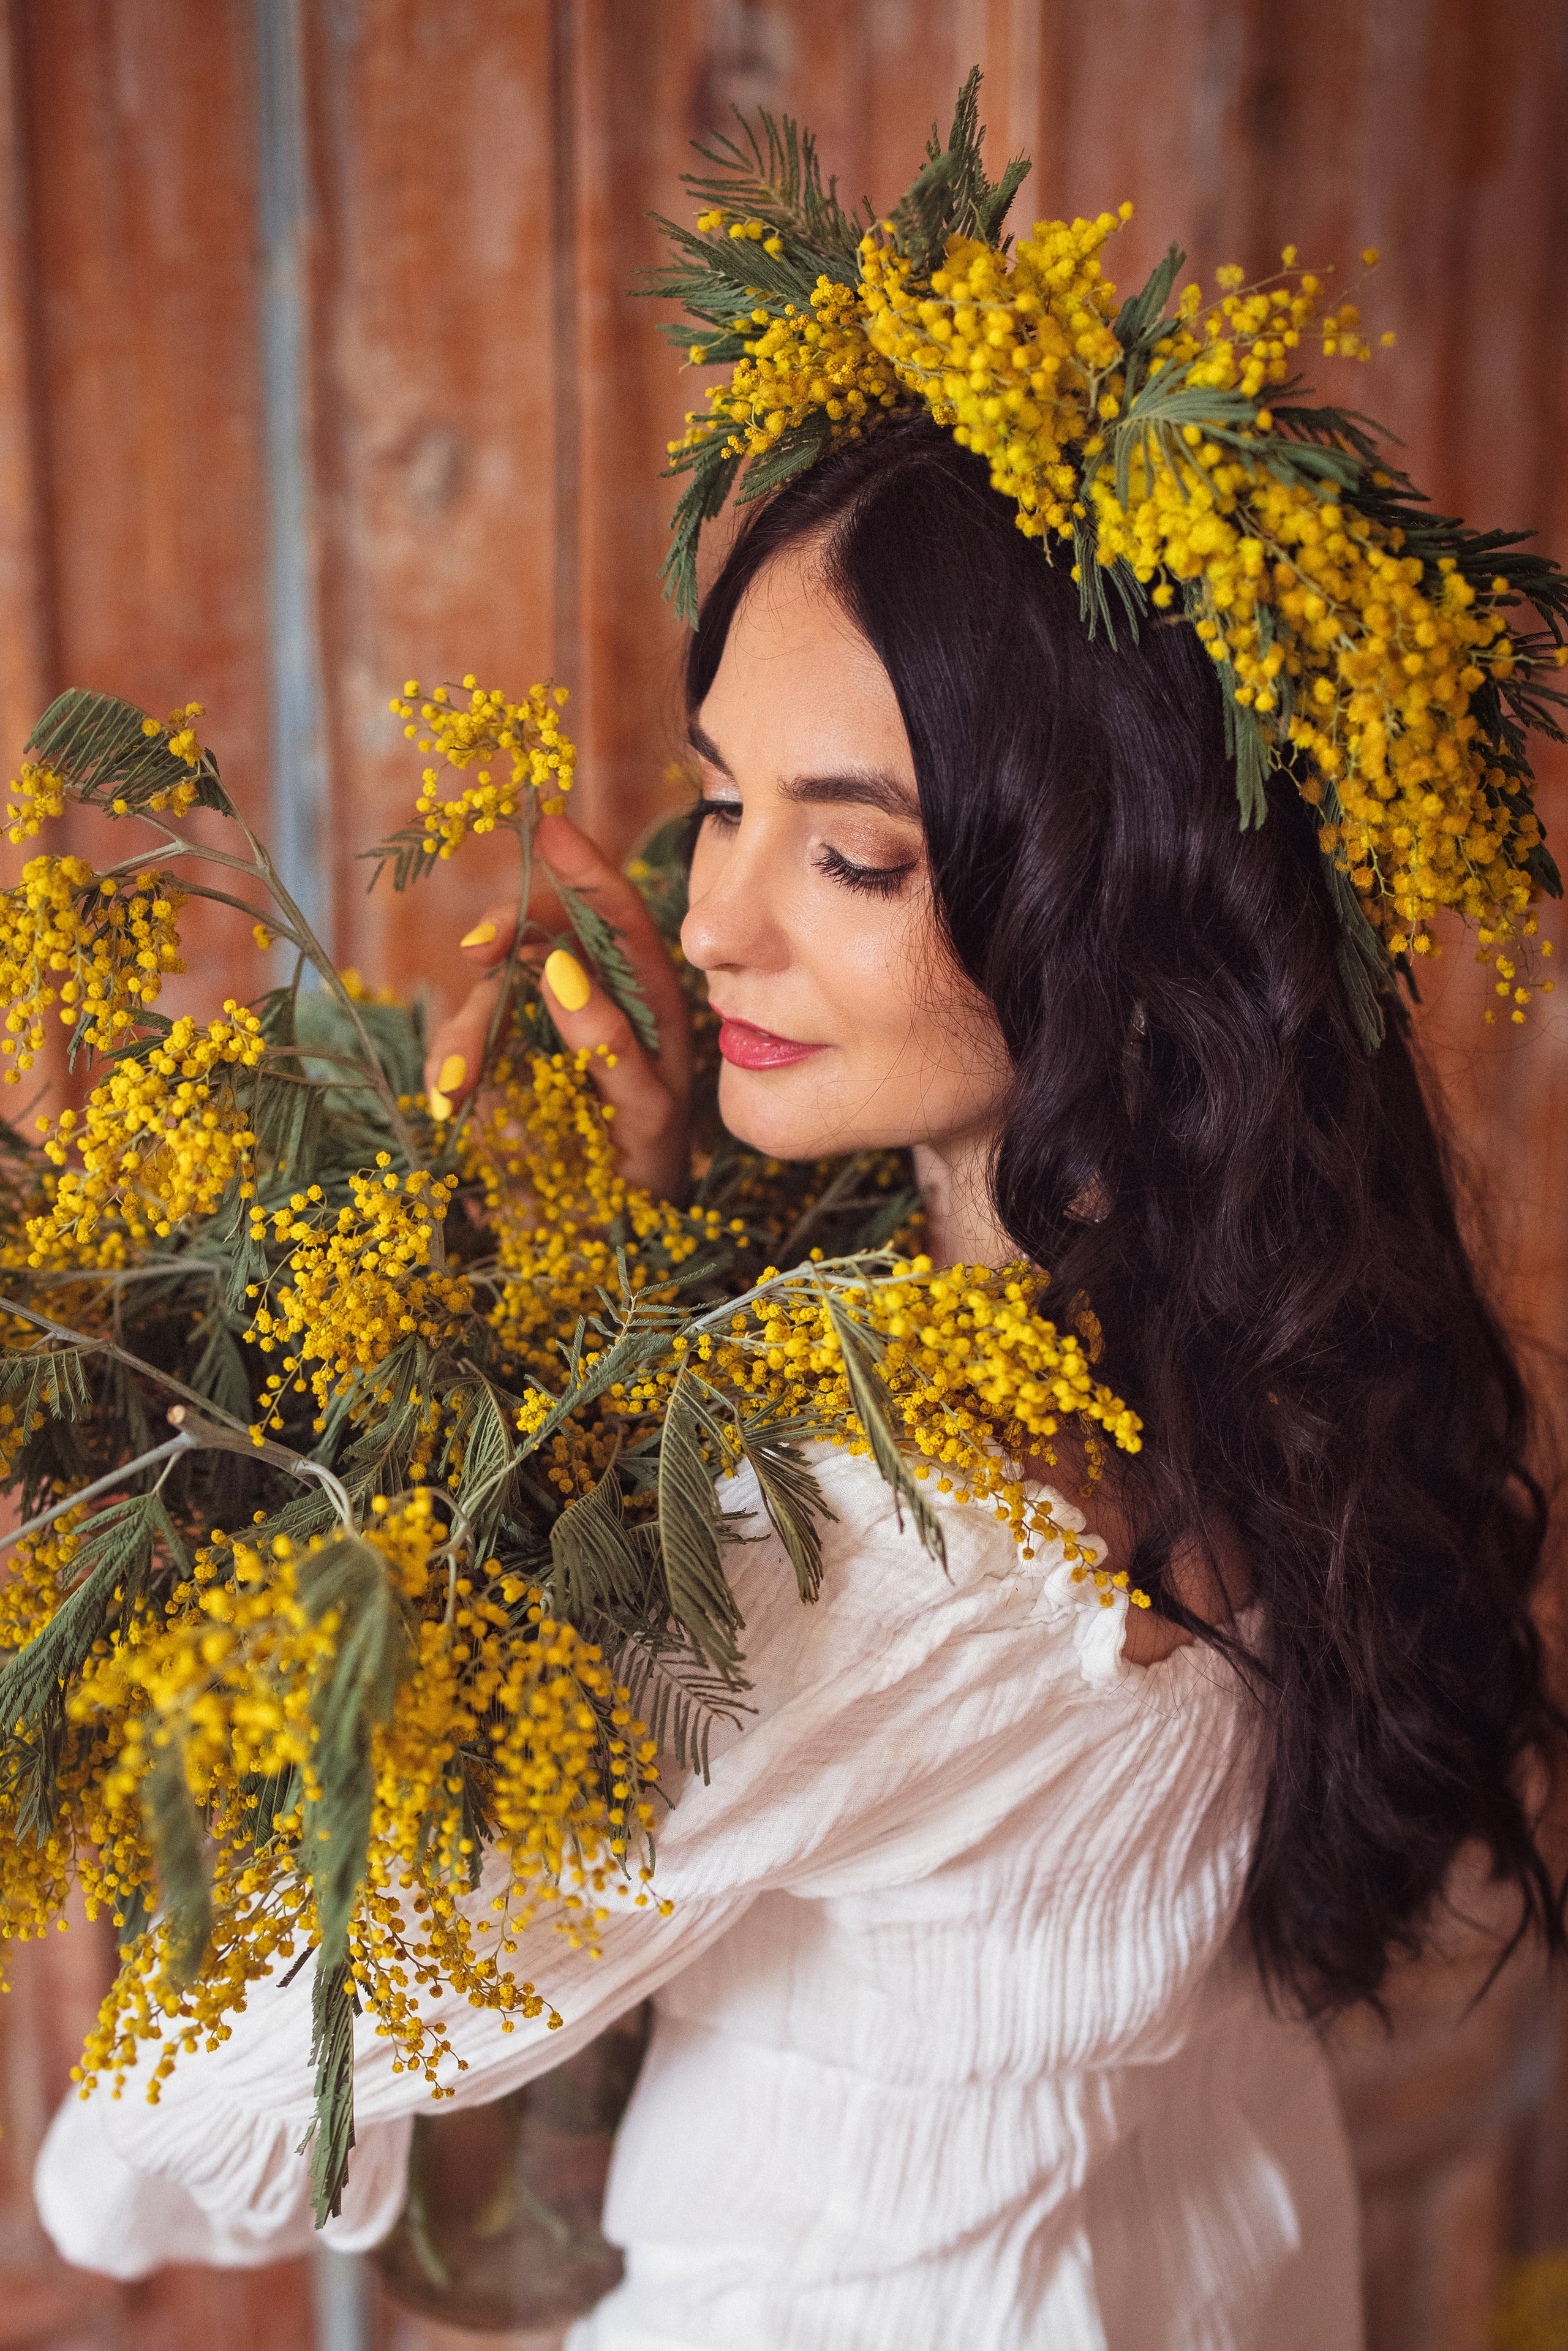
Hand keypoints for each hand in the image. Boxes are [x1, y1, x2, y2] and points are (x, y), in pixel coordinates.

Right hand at [423, 811, 692, 1201]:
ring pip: (490, 998)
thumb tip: (558, 968)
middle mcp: (588, 1002)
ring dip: (466, 1036)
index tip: (547, 829)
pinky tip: (448, 1102)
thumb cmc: (645, 1174)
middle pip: (542, 936)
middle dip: (507, 933)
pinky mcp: (495, 1071)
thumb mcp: (646, 1116)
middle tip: (478, 950)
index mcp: (643, 1000)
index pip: (616, 913)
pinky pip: (464, 1050)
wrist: (603, 1245)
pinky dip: (450, 1069)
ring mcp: (536, 1033)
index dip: (583, 866)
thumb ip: (610, 1048)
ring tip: (455, 1091)